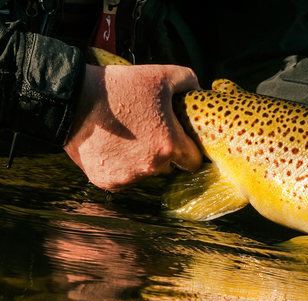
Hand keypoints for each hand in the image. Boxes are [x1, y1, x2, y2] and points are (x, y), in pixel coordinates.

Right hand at [64, 64, 202, 190]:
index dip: (189, 150)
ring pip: (145, 173)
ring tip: (127, 136)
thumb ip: (188, 80)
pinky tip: (112, 146)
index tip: (181, 141)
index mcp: (170, 146)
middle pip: (168, 168)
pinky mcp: (107, 181)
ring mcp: (128, 177)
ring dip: (141, 161)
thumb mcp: (160, 75)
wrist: (72, 98)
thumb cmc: (119, 86)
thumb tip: (199, 89)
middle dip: (163, 154)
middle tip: (148, 132)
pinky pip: (122, 178)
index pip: (193, 161)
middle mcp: (152, 167)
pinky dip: (120, 166)